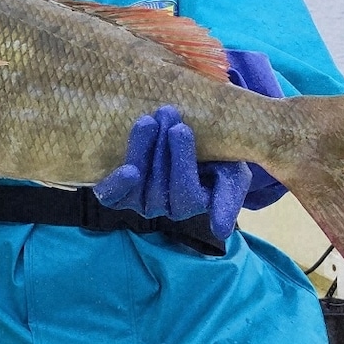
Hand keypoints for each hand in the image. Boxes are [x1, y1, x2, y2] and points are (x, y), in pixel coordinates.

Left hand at [93, 105, 251, 241]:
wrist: (188, 141)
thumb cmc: (216, 158)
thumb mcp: (232, 173)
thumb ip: (228, 198)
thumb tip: (221, 231)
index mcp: (194, 203)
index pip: (188, 193)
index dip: (182, 162)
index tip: (181, 129)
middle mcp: (165, 207)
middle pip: (161, 185)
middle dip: (163, 146)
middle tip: (167, 113)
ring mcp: (140, 201)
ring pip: (138, 184)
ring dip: (142, 150)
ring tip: (148, 122)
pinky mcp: (118, 193)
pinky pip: (112, 197)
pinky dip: (116, 185)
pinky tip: (127, 169)